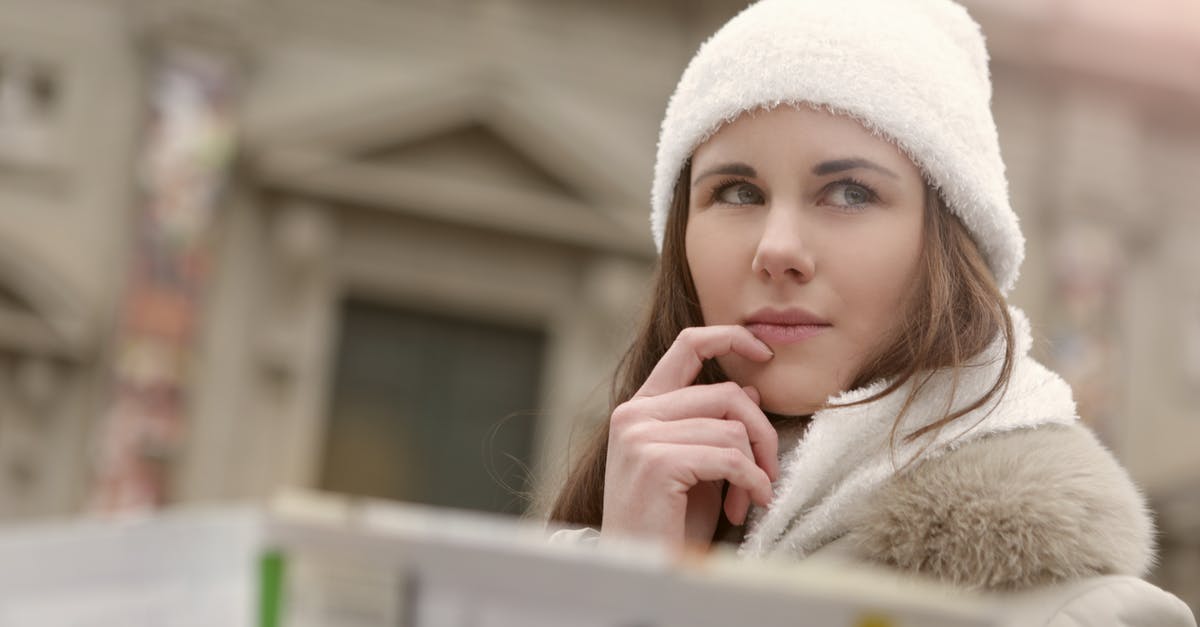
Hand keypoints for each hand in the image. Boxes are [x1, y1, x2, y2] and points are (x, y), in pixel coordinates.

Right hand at [600, 325, 778, 550]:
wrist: (638, 568)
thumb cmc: (669, 524)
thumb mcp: (699, 468)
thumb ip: (715, 427)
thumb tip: (750, 391)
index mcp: (641, 407)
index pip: (688, 345)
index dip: (731, 337)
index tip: (764, 352)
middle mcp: (635, 414)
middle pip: (728, 394)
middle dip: (761, 435)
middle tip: (767, 473)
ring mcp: (640, 435)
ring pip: (732, 428)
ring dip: (756, 469)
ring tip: (749, 499)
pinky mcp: (655, 462)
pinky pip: (729, 457)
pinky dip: (751, 483)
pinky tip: (747, 506)